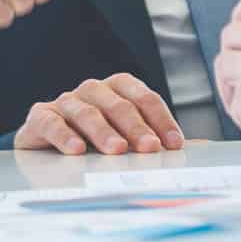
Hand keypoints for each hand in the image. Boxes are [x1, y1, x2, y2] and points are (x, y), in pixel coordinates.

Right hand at [14, 74, 185, 155]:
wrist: (45, 146)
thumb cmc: (93, 141)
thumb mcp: (126, 138)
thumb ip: (157, 140)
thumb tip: (200, 149)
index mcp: (117, 89)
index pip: (144, 97)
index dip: (161, 119)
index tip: (173, 144)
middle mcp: (92, 91)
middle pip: (118, 104)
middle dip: (137, 127)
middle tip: (150, 149)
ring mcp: (65, 102)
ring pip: (87, 112)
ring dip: (104, 132)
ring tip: (117, 151)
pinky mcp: (40, 117)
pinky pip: (53, 123)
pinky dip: (65, 136)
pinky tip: (77, 150)